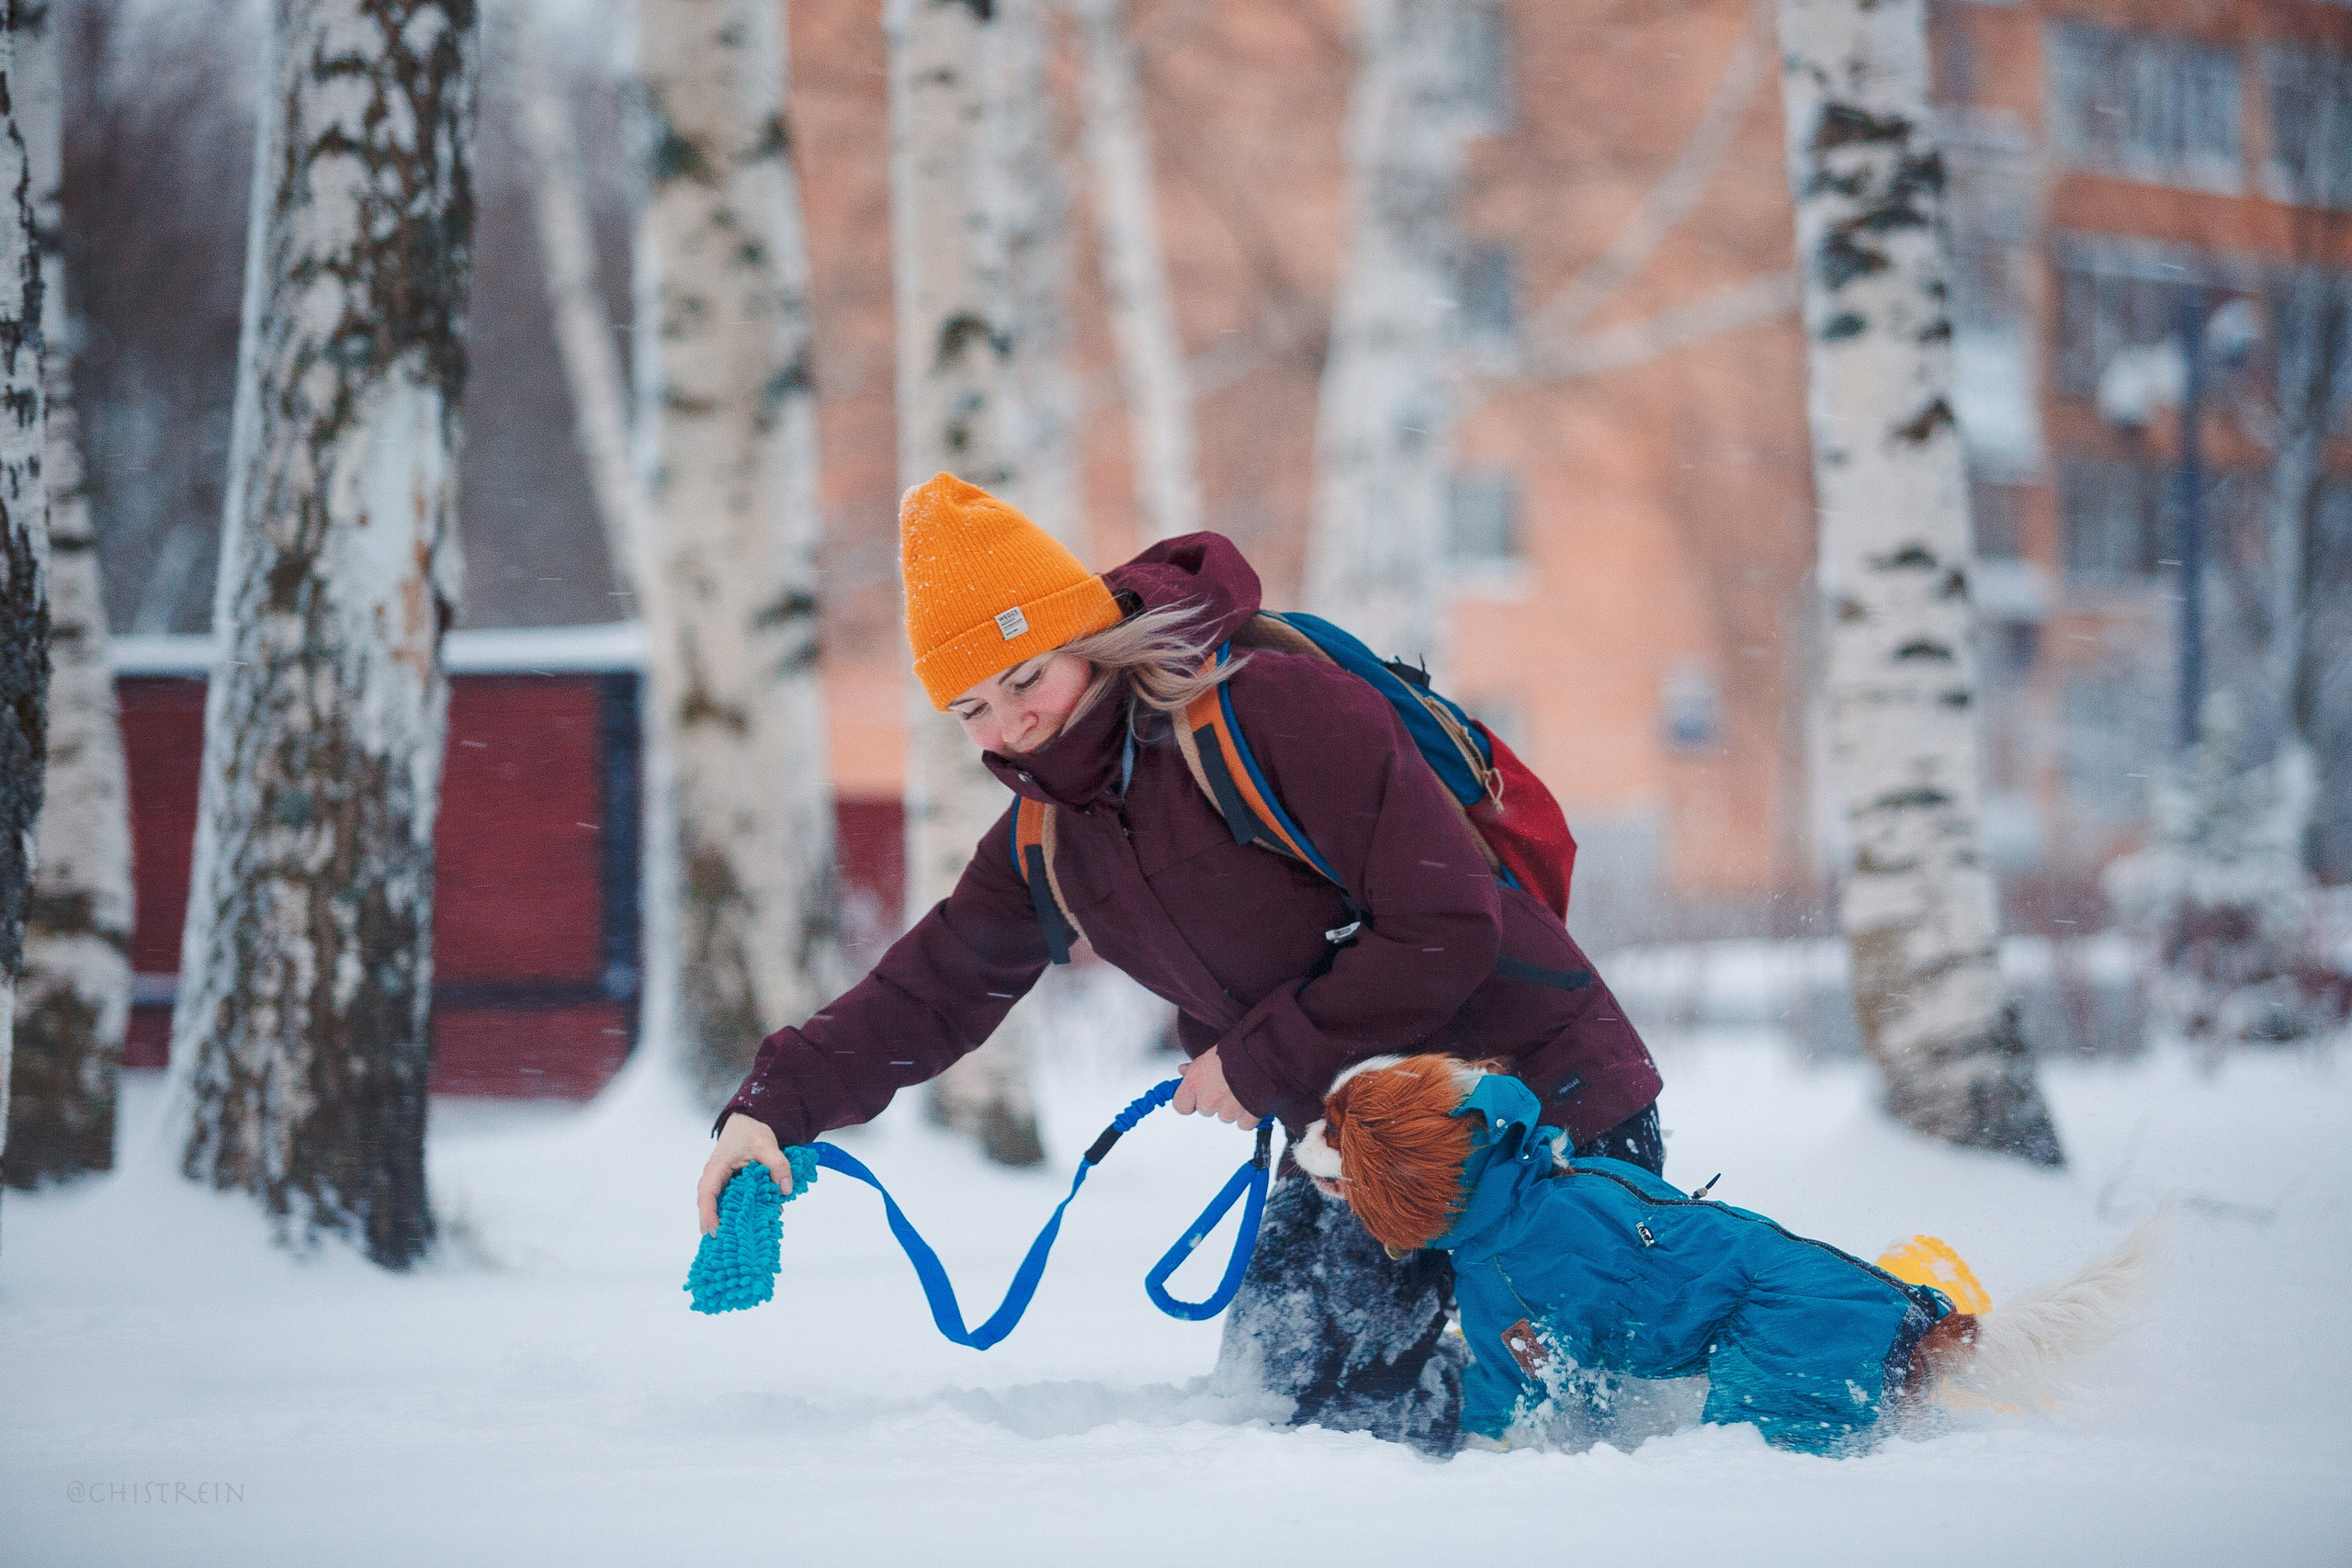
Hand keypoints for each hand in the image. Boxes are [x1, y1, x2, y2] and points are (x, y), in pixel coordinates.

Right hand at [697, 1112, 795, 1235]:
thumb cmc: (750, 1132)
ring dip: (728, 1223)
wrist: (746, 1122)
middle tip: (725, 1247)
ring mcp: (721, 1185)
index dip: (709, 1215)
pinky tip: (751, 1229)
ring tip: (736, 1244)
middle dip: (716, 1226)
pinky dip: (739, 1215)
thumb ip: (777, 1165)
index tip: (715, 1232)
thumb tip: (785, 1189)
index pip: (706, 1195)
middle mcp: (714, 1180)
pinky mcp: (730, 1188)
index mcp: (716, 1169)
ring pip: (720, 1207)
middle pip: (709, 1207)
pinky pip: (731, 1204)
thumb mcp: (766, 1145)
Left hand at [1172, 1047, 1257, 1127]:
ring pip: (1226, 1116)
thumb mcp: (1209, 1054)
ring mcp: (1227, 1112)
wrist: (1262, 1053)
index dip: (1190, 1101)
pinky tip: (1253, 1098)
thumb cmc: (1235, 1050)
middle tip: (1227, 1084)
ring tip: (1243, 1088)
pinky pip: (1244, 1123)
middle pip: (1206, 1110)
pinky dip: (1249, 1114)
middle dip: (1215, 1101)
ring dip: (1233, 1107)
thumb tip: (1182, 1070)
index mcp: (1193, 1084)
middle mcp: (1207, 1101)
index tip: (1197, 1095)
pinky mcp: (1247, 1117)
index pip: (1181, 1106)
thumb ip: (1195, 1067)